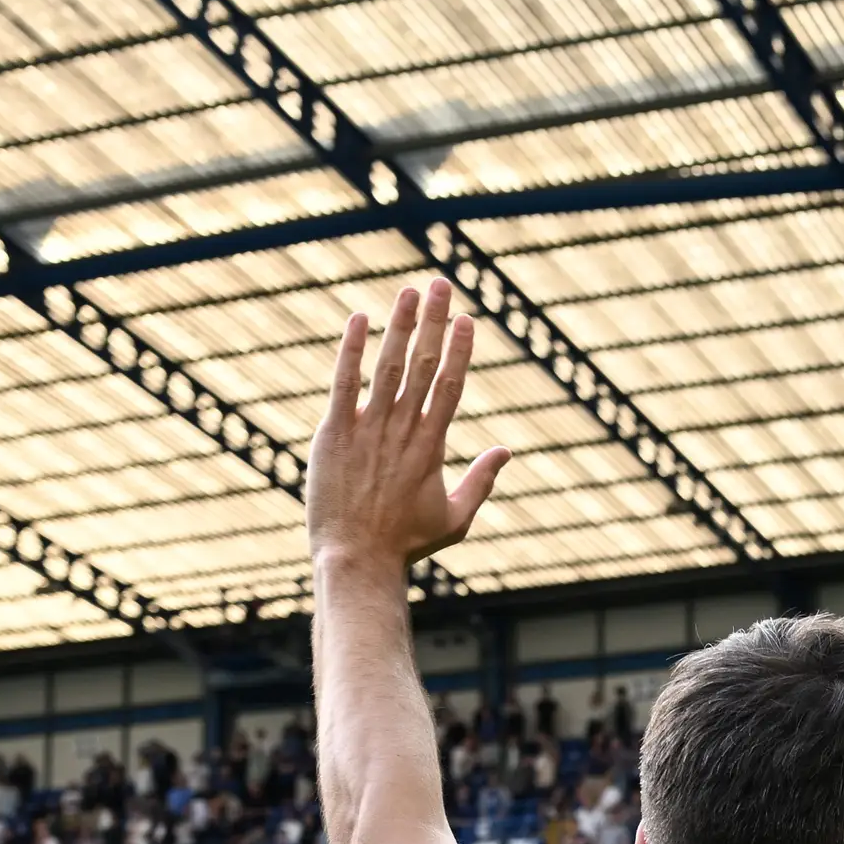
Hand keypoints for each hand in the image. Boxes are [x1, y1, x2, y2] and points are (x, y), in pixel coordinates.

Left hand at [307, 278, 509, 569]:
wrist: (357, 559)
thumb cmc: (406, 543)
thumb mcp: (456, 518)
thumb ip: (482, 482)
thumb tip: (507, 452)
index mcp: (433, 445)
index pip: (451, 386)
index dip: (461, 349)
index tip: (467, 319)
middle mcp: (404, 429)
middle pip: (425, 365)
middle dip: (435, 322)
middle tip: (441, 285)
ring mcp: (369, 428)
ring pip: (388, 366)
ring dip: (402, 325)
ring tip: (411, 292)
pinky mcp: (335, 433)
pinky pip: (345, 383)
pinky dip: (352, 350)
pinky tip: (360, 318)